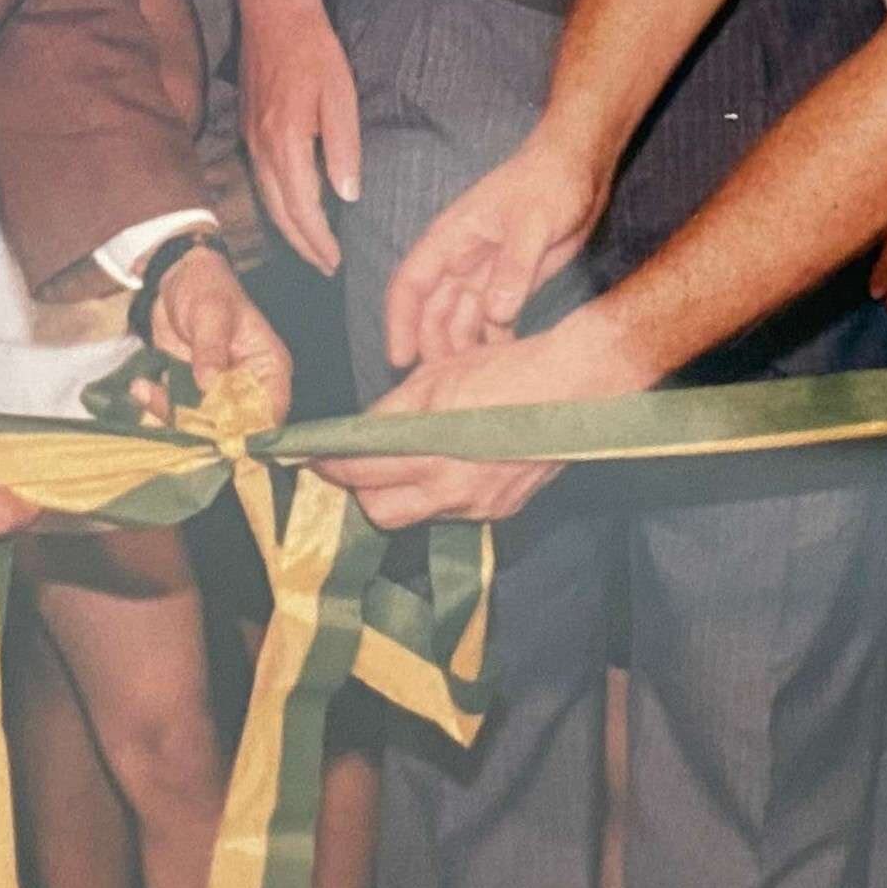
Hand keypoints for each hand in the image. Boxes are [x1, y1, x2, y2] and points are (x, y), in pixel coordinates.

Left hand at [144, 242, 291, 420]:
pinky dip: (157, 406)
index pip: (269, 413)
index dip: (249, 432)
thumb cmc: (207, 287)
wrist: (177, 279)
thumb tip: (209, 384)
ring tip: (146, 390)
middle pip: (234, 429)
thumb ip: (210, 348)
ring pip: (201, 426)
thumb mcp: (211, 313)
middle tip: (172, 412)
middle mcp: (246, 387)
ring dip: (172, 416)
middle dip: (202, 429)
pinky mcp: (190, 392)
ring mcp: (216, 393)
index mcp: (267, 369)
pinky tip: (141, 386)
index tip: (218, 434)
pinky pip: (176, 413)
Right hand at [241, 0, 361, 274]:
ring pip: (266, 198)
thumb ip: (343, 148)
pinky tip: (292, 208)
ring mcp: (250, 138)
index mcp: (286, 143)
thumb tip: (347, 195)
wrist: (272, 11)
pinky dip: (277, 204)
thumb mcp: (340, 96)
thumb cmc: (313, 50)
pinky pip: (261, 180)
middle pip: (279, 212)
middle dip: (303, 245)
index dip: (318, 241)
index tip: (335, 263)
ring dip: (289, 228)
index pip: (301, 208)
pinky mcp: (249, 128)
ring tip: (311, 248)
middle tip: (325, 268)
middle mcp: (261, 147)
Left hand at [317, 314, 640, 528]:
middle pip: (380, 512)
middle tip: (354, 464)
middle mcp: (453, 489)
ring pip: (416, 515)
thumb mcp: (438, 378)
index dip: (328, 465)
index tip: (310, 457)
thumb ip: (392, 412)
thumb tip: (360, 431)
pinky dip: (438, 493)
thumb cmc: (506, 372)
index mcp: (432, 450)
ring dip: (400, 494)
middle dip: (361, 491)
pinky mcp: (501, 510)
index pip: (359, 471)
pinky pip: (453, 512)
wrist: (576, 388)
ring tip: (401, 463)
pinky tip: (447, 465)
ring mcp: (479, 505)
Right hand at [382, 141, 606, 370]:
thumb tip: (496, 314)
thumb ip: (515, 267)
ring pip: (463, 319)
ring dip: (463, 348)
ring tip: (473, 384)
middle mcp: (463, 259)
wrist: (581, 167)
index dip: (399, 322)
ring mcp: (488, 272)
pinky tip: (503, 366)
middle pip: (434, 311)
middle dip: (433, 346)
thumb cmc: (549, 180)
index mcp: (452, 238)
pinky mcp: (514, 282)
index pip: (411, 283)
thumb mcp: (533, 221)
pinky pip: (495, 319)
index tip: (399, 358)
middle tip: (444, 384)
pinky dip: (495, 342)